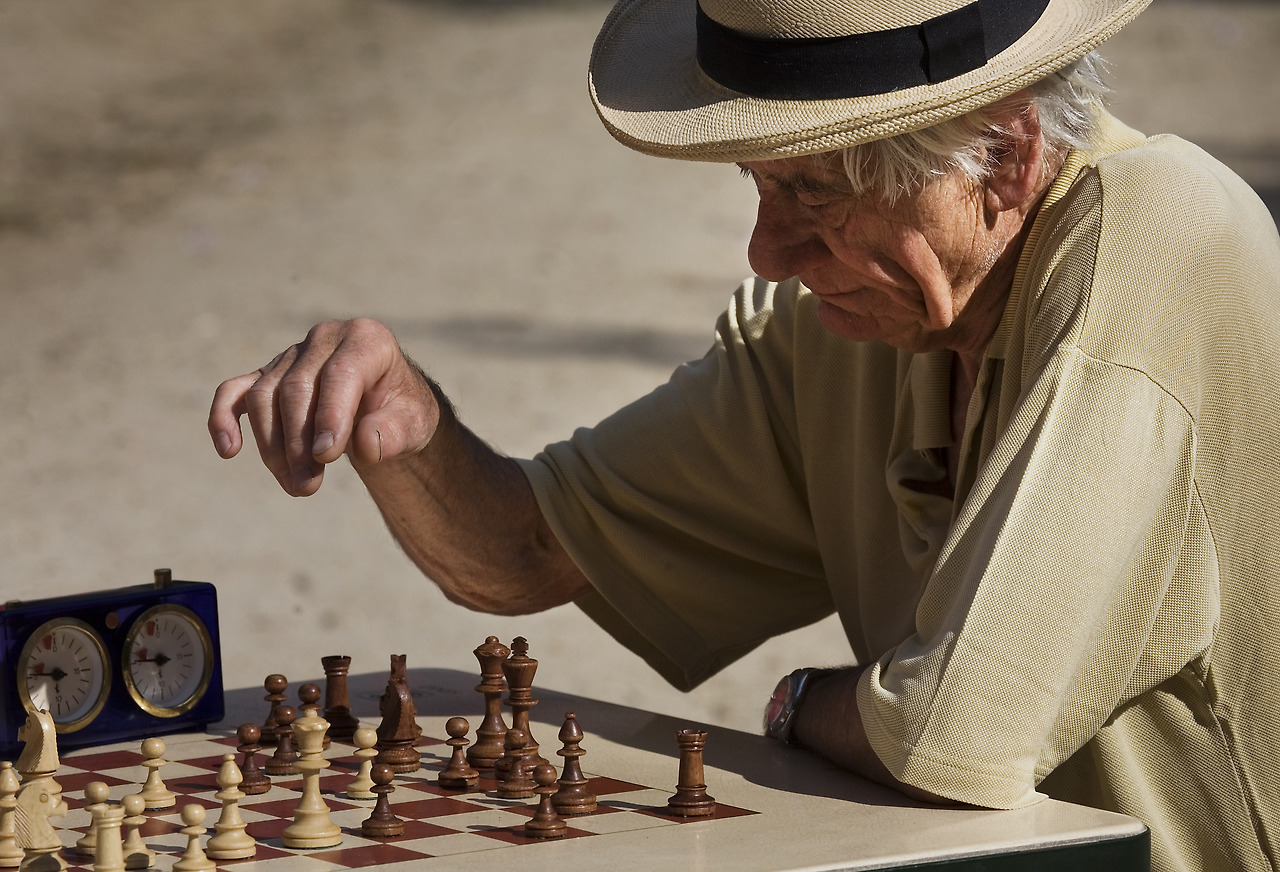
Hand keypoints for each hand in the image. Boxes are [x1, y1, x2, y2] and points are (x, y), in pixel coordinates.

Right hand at [208, 318, 438, 495]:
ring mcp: (291, 356)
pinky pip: (233, 393)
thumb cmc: (401, 414)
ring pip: (264, 396)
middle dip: (299, 442)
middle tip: (309, 486)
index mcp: (367, 340)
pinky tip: (228, 450)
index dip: (330, 415)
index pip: (341, 373)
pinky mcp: (266, 376)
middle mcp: (325, 338)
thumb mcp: (415, 425)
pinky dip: (223, 419)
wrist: (387, 409)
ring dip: (273, 446)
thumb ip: (394, 433)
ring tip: (297, 486)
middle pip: (296, 387)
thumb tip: (366, 444)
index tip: (327, 456)